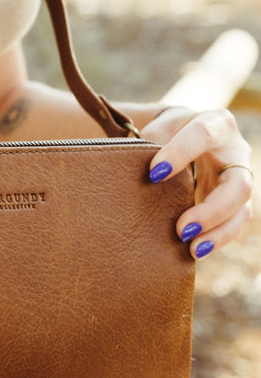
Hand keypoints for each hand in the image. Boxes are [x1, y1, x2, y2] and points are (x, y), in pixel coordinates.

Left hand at [141, 107, 252, 258]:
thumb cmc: (165, 134)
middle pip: (237, 184)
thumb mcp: (156, 130)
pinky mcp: (233, 202)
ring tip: (192, 249)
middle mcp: (234, 152)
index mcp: (215, 124)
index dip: (180, 153)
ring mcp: (237, 179)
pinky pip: (233, 224)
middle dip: (211, 210)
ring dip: (218, 233)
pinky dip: (215, 240)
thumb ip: (148, 143)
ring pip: (241, 210)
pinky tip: (194, 252)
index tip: (154, 174)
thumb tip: (136, 165)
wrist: (181, 137)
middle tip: (181, 228)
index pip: (203, 135)